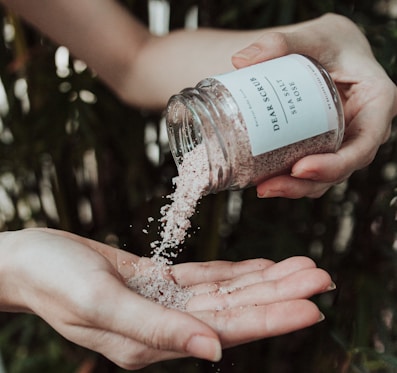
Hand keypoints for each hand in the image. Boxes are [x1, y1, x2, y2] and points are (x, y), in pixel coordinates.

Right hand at [0, 228, 332, 369]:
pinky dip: (236, 273)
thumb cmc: (55, 280)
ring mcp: (165, 305)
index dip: (272, 317)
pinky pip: (207, 278)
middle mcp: (166, 328)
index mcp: (153, 341)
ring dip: (266, 280)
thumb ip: (154, 331)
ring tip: (303, 267)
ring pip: (228, 292)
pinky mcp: (159, 283)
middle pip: (237, 310)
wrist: (33, 261)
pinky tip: (261, 268)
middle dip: (281, 295)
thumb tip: (212, 353)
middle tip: (323, 277)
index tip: (312, 304)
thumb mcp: (99, 304)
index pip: (227, 330)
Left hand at [232, 13, 396, 198]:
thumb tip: (241, 60)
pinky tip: (264, 179)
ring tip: (262, 187)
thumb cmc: (329, 43)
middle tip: (270, 185)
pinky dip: (290, 179)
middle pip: (341, 168)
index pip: (364, 144)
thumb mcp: (313, 37)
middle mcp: (364, 128)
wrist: (326, 51)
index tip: (300, 168)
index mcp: (376, 103)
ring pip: (325, 177)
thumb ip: (281, 42)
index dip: (336, 164)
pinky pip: (311, 169)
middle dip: (306, 184)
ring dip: (295, 188)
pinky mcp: (324, 146)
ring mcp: (343, 141)